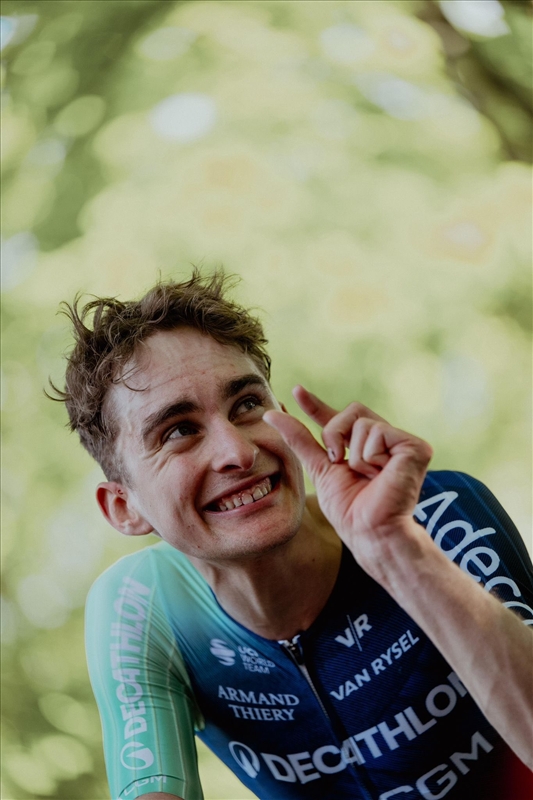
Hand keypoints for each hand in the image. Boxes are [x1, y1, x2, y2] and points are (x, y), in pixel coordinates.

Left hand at [264, 387, 432, 576]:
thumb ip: (300, 440)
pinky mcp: (416, 447)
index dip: (317, 405)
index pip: (338, 419)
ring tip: (368, 476)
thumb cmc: (349, 510)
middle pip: (352, 410)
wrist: (370, 532)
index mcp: (364, 447)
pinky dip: (370, 456)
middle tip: (338, 461)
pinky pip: (378, 432)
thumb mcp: (319, 469)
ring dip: (355, 454)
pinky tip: (381, 474)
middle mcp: (385, 441)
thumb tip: (271, 414)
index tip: (296, 392)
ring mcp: (402, 443)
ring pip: (363, 422)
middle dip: (335, 434)